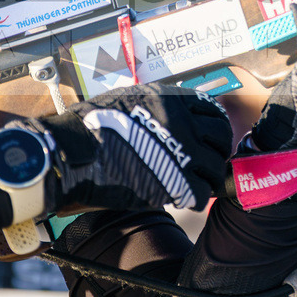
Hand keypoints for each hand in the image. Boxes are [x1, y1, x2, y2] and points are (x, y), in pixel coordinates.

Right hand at [14, 83, 231, 211]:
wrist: (74, 154)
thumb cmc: (91, 126)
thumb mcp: (127, 98)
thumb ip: (153, 103)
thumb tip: (162, 108)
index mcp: (173, 100)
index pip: (213, 111)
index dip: (213, 127)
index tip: (208, 138)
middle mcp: (184, 123)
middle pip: (222, 138)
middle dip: (217, 150)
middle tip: (205, 162)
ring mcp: (182, 153)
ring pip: (215, 168)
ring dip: (207, 177)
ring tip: (194, 183)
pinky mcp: (174, 183)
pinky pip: (202, 193)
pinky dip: (196, 198)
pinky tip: (184, 198)